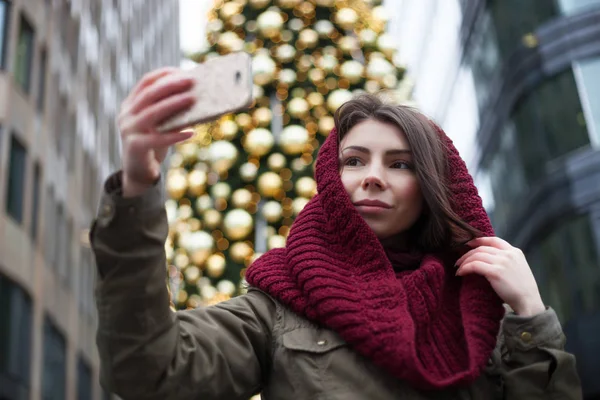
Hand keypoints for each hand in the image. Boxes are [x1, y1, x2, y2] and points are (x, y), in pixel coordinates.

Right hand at [118, 67, 195, 196]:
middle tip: (191, 81)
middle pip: (149, 94)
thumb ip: (170, 111)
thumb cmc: (154, 144)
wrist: (138, 172)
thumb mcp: (160, 124)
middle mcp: (126, 114)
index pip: (146, 82)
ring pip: (152, 113)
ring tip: (192, 99)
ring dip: (174, 104)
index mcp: (131, 104)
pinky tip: (191, 133)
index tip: (182, 70)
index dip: (164, 74)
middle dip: (171, 85)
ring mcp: (129, 130)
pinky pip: (158, 139)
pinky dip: (176, 135)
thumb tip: (196, 97)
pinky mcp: (135, 147)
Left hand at [455, 237, 544, 316]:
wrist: (528, 302)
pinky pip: (474, 265)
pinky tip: (460, 273)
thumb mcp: (518, 268)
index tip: (468, 244)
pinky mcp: (495, 272)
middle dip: (467, 253)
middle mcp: (508, 254)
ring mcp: (502, 262)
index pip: (493, 240)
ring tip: (458, 268)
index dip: (478, 240)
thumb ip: (506, 260)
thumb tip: (487, 259)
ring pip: (476, 255)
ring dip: (464, 261)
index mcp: (515, 251)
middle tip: (459, 261)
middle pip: (482, 248)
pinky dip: (465, 268)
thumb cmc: (522, 289)